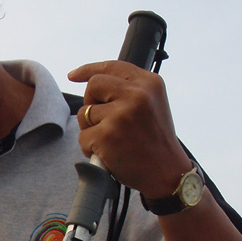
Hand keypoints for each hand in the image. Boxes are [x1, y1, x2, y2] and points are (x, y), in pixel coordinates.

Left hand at [68, 60, 191, 197]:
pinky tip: (107, 154)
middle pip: (94, 85)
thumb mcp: (152, 105)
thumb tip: (91, 80)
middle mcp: (136, 94)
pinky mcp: (107, 135)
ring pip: (85, 113)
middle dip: (90, 102)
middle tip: (103, 120)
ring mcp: (121, 115)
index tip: (74, 75)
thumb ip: (129, 90)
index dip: (88, 70)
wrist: (167, 174)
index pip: (112, 67)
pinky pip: (82, 137)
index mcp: (149, 83)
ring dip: (91, 128)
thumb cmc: (155, 142)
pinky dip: (89, 148)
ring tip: (112, 141)